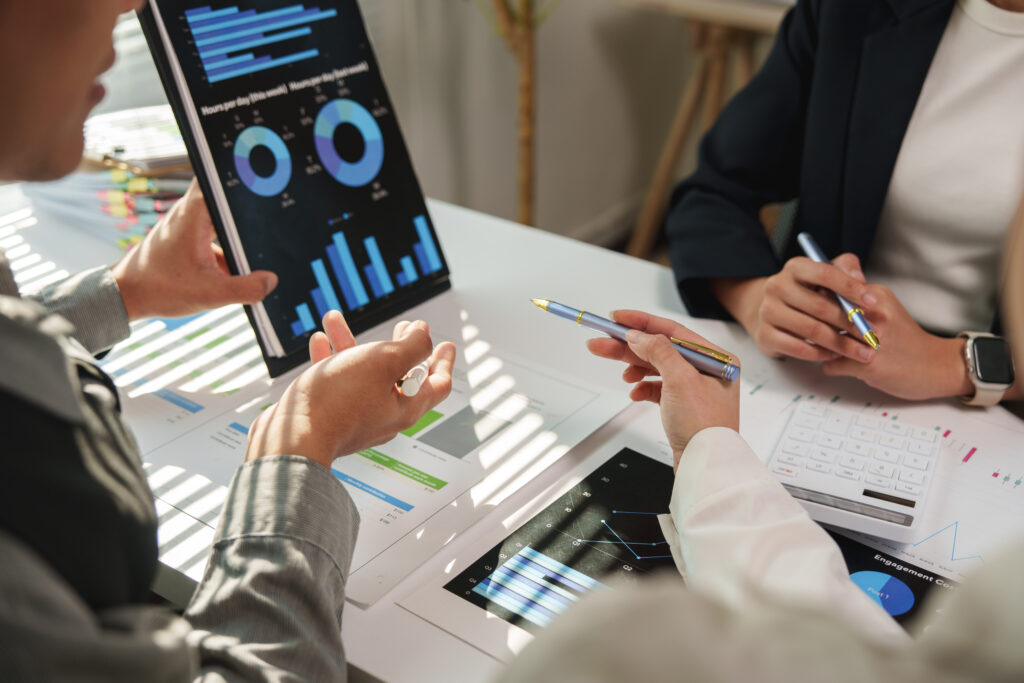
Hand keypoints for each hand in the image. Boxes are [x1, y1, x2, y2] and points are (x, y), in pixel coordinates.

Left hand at [110, 180, 277, 319]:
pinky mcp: (190, 236)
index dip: (242, 170)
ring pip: (224, 217)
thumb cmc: (159, 288)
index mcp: (195, 213)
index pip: (219, 173)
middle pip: (228, 195)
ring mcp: (190, 223)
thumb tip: (270, 281)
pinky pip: (217, 233)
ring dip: (239, 230)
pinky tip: (238, 265)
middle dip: (249, 205)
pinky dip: (229, 246)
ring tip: (256, 244)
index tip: (262, 174)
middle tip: (271, 213)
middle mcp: (191, 211)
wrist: (128, 295)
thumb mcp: (209, 294)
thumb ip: (245, 289)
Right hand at [246, 311, 455, 468]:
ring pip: (362, 373)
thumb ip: (411, 346)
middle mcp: (385, 416)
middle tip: (403, 327)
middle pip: (401, 377)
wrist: (291, 438)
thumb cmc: (338, 402)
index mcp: (406, 407)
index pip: (437, 385)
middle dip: (400, 346)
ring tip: (334, 319)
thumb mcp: (383, 361)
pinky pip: (337, 383)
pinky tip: (319, 340)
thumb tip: (424, 335)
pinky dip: (331, 359)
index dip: (443, 361)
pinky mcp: (331, 416)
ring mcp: (357, 417)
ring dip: (352, 343)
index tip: (447, 344)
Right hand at [587, 310, 738, 470]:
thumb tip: (637, 335)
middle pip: (659, 349)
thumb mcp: (681, 380)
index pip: (672, 331)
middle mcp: (706, 370)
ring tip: (620, 373)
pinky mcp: (682, 405)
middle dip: (628, 346)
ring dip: (635, 367)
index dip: (641, 323)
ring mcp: (694, 388)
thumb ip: (658, 351)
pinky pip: (657, 388)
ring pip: (656, 368)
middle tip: (601, 342)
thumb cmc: (705, 427)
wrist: (705, 465)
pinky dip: (643, 388)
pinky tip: (635, 392)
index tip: (617, 319)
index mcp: (715, 358)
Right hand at [712, 253, 878, 362]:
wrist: (773, 313)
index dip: (850, 288)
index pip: (824, 273)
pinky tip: (835, 356)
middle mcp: (776, 286)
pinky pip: (798, 348)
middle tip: (872, 335)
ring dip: (841, 343)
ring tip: (861, 352)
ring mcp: (767, 311)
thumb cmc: (809, 293)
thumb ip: (845, 269)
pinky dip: (820, 354)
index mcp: (795, 267)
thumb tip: (860, 279)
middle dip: (851, 323)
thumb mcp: (826, 276)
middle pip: (820, 306)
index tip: (873, 303)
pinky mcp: (764, 335)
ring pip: (811, 330)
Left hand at [821, 285, 972, 399]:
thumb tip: (818, 288)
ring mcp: (871, 340)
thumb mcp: (884, 306)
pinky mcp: (869, 365)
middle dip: (812, 320)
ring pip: (824, 338)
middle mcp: (874, 314)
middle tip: (809, 326)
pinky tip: (836, 364)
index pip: (834, 282)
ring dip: (819, 344)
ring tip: (823, 347)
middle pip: (823, 310)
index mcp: (876, 296)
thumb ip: (855, 297)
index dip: (817, 292)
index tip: (810, 300)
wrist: (937, 365)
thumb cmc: (904, 337)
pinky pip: (831, 364)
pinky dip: (830, 366)